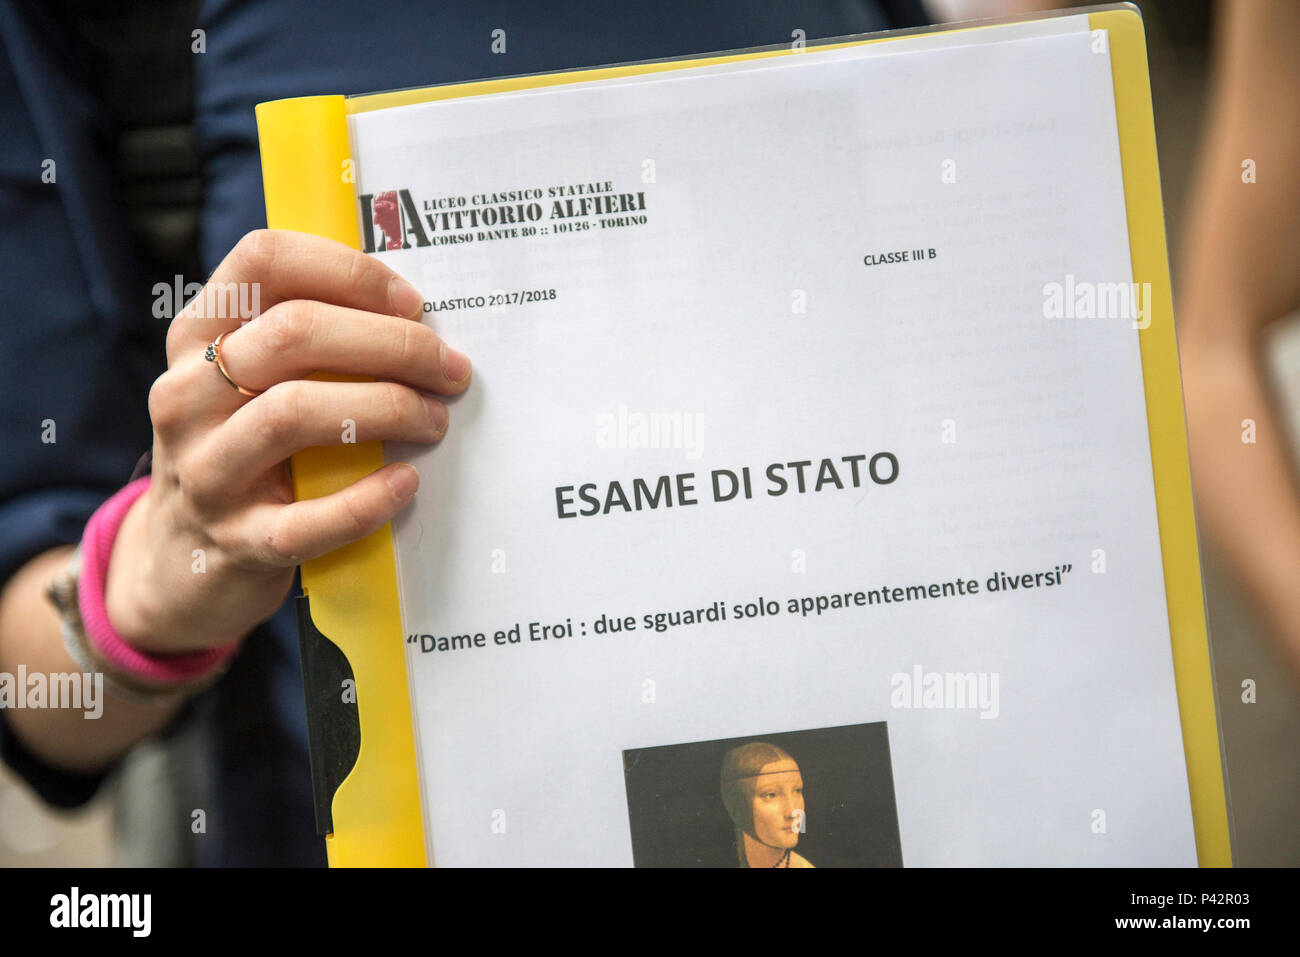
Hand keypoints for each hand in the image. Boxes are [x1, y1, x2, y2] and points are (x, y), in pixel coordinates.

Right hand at [104, 229, 469, 653]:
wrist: (182, 566)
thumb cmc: (246, 455)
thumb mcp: (251, 386)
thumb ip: (308, 346)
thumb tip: (417, 321)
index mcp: (197, 338)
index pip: (262, 262)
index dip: (349, 272)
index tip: (413, 304)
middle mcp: (188, 395)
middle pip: (291, 334)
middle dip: (391, 344)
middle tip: (450, 368)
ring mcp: (205, 471)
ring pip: (294, 413)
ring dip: (385, 408)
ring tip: (434, 420)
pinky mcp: (236, 542)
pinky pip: (307, 520)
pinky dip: (365, 500)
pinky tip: (405, 484)